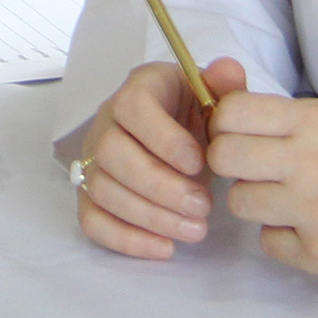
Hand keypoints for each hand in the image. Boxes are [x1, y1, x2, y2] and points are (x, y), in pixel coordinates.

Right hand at [76, 57, 245, 258]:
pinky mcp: (89, 194)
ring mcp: (92, 160)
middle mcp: (106, 122)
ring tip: (195, 230)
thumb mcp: (215, 97)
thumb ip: (226, 86)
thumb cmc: (195, 115)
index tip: (199, 163)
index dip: (163, 138)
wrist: (179, 135)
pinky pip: (91, 220)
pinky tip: (165, 247)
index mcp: (137, 90)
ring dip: (149, 216)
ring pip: (102, 190)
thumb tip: (229, 71)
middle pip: (112, 153)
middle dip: (159, 187)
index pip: (133, 105)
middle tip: (203, 208)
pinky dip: (125, 239)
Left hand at [207, 90, 317, 291]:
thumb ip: (287, 119)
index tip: (239, 137)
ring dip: (260, 205)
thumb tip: (219, 102)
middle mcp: (315, 161)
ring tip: (296, 204)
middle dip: (232, 166)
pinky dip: (286, 239)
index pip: (232, 112)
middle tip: (260, 173)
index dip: (225, 126)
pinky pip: (268, 242)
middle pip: (222, 156)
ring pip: (239, 202)